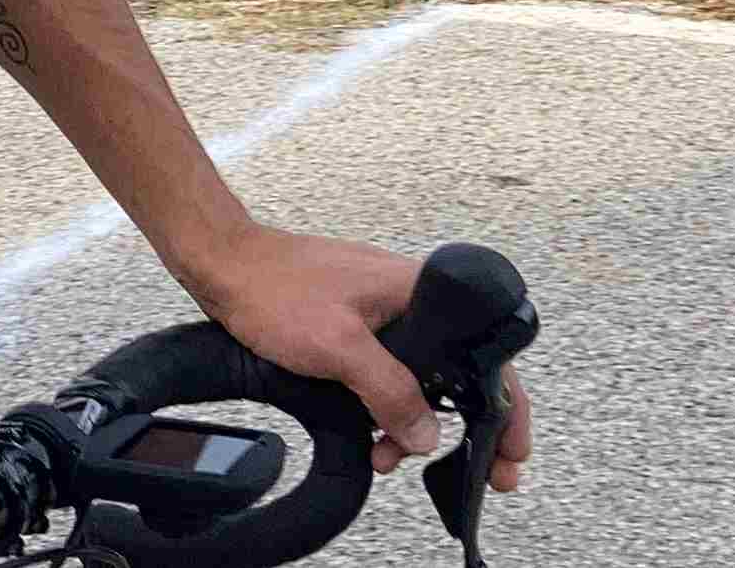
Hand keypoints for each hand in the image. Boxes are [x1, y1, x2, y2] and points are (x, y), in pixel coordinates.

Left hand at [182, 224, 533, 488]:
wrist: (223, 264)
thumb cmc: (275, 287)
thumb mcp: (339, 347)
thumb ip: (390, 392)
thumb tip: (427, 434)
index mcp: (420, 292)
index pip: (485, 351)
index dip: (505, 404)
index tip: (510, 449)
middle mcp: (409, 300)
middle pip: (459, 369)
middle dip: (465, 424)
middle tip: (479, 469)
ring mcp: (383, 313)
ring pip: (420, 377)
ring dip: (414, 421)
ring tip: (394, 456)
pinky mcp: (357, 326)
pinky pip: (390, 373)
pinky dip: (388, 406)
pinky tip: (374, 432)